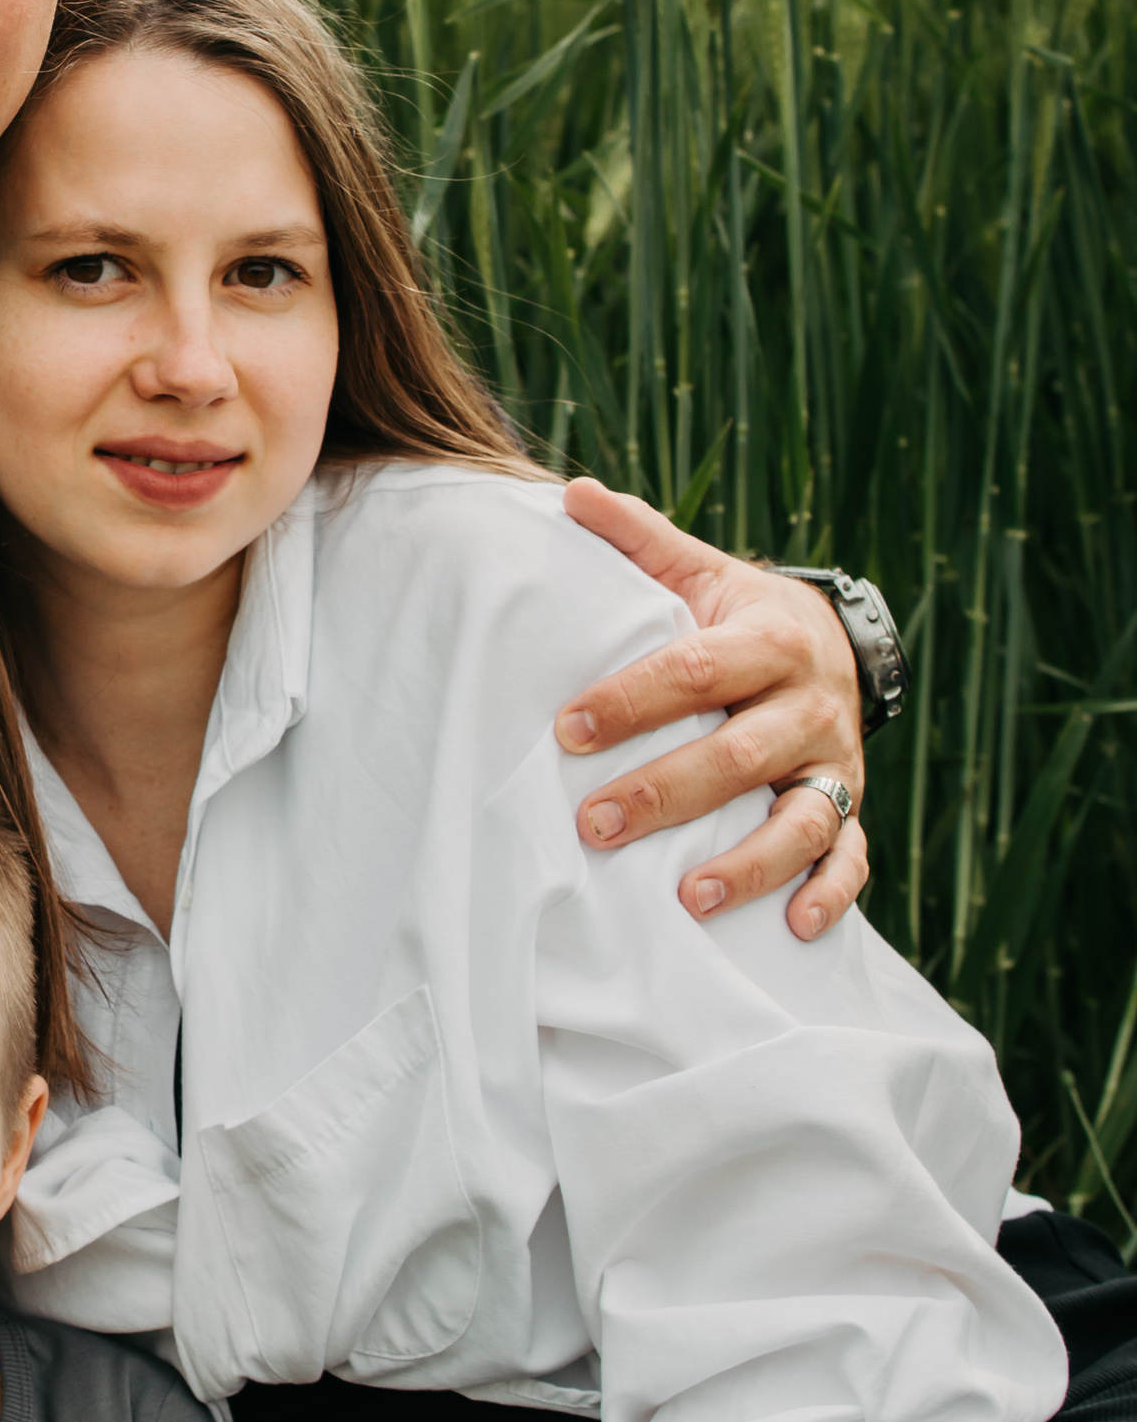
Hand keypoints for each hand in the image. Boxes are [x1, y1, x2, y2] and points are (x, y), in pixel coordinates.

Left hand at [555, 481, 869, 939]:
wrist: (833, 644)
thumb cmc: (739, 616)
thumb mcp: (700, 571)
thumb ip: (640, 539)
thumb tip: (571, 493)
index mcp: (770, 638)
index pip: (695, 670)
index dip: (632, 699)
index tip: (567, 728)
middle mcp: (811, 705)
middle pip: (740, 754)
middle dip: (666, 792)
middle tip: (593, 822)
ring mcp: (835, 764)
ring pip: (802, 820)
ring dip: (749, 863)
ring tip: (688, 898)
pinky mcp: (853, 809)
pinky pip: (851, 859)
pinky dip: (830, 895)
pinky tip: (794, 928)